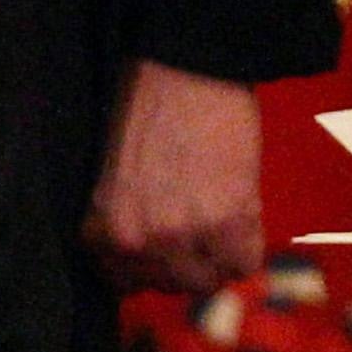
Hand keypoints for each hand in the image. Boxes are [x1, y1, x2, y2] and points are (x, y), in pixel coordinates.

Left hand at [83, 61, 265, 293]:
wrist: (188, 67)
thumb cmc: (144, 103)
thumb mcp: (114, 172)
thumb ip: (123, 216)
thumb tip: (144, 245)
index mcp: (104, 226)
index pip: (124, 283)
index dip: (147, 266)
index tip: (162, 252)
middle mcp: (140, 241)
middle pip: (169, 285)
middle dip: (184, 264)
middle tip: (197, 235)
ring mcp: (187, 236)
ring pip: (208, 281)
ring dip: (216, 259)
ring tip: (221, 228)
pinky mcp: (232, 222)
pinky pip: (244, 265)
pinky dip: (246, 249)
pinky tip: (241, 222)